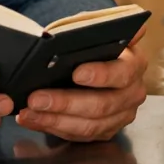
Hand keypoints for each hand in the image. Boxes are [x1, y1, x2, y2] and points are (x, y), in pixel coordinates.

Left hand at [15, 31, 147, 142]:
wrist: (97, 63)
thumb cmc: (94, 45)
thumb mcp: (98, 30)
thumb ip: (105, 29)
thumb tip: (133, 28)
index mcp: (135, 65)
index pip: (122, 73)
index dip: (100, 75)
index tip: (76, 73)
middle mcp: (133, 93)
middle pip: (102, 105)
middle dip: (65, 102)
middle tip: (36, 98)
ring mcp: (120, 116)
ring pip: (88, 125)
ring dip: (54, 120)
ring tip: (28, 112)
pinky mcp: (105, 131)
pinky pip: (78, 135)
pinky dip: (52, 127)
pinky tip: (32, 119)